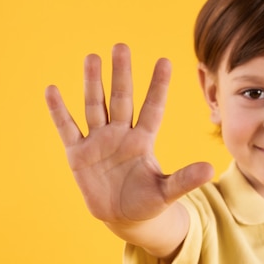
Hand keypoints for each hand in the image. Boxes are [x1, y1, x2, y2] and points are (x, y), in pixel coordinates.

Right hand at [45, 43, 213, 224]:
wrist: (122, 217)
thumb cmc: (148, 202)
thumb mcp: (166, 192)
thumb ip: (185, 180)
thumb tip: (210, 169)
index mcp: (143, 140)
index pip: (152, 108)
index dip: (158, 86)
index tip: (165, 61)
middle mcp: (121, 134)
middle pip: (121, 99)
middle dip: (121, 74)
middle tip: (121, 46)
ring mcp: (98, 141)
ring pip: (95, 106)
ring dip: (92, 83)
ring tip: (92, 57)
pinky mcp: (78, 154)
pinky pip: (68, 128)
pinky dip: (59, 112)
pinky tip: (52, 91)